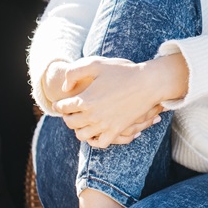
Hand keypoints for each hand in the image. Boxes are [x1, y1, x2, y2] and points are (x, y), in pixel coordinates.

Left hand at [47, 54, 187, 148]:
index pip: (63, 107)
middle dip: (67, 116)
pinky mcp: (116, 131)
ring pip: (81, 135)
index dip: (59, 105)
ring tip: (81, 121)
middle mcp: (92, 115)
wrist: (148, 83)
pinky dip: (94, 140)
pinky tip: (95, 132)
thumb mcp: (95, 64)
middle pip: (70, 122)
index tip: (60, 103)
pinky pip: (99, 143)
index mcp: (85, 99)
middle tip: (69, 112)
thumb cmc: (122, 71)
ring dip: (78, 128)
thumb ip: (73, 73)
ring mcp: (104, 125)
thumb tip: (65, 88)